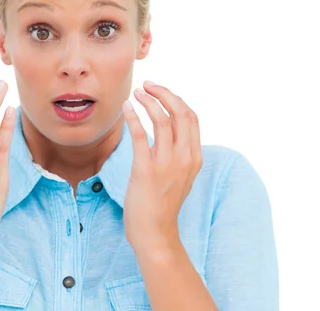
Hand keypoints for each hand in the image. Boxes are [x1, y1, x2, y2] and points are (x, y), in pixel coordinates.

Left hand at [122, 80, 202, 250]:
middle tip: (147, 85)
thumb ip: (178, 154)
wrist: (155, 234)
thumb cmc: (162, 204)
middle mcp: (185, 158)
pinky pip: (141, 136)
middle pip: (180, 113)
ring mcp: (167, 164)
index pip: (191, 117)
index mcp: (194, 157)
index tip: (160, 91)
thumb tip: (169, 132)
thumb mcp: (179, 176)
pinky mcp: (146, 170)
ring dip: (148, 101)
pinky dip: (133, 117)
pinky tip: (126, 107)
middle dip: (164, 93)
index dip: (176, 99)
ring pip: (162, 120)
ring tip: (135, 93)